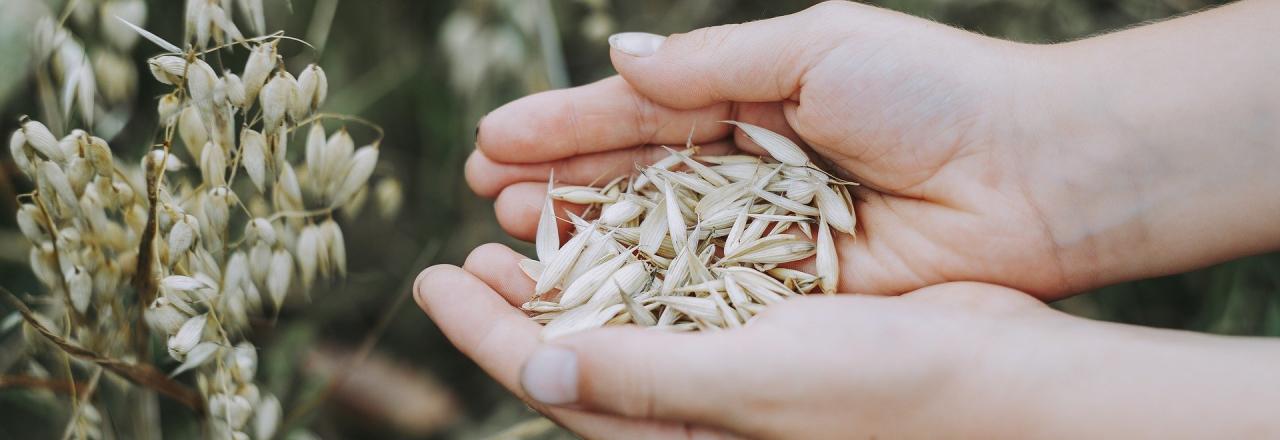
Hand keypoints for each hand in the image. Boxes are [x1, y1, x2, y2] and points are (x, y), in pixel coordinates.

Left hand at [414, 245, 1279, 438]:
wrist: (997, 378)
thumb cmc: (883, 392)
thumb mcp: (754, 382)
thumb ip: (644, 378)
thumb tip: (534, 361)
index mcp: (677, 435)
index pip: (553, 378)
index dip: (483, 331)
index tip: (429, 278)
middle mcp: (692, 407)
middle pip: (575, 346)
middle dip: (513, 298)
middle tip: (464, 246)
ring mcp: (728, 366)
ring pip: (622, 312)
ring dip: (571, 266)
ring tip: (525, 220)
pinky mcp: (764, 326)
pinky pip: (677, 288)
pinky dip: (639, 251)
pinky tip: (623, 215)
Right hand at [466, 1, 1076, 297]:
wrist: (1036, 172)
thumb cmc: (931, 90)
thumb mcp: (813, 48)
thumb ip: (708, 62)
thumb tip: (617, 55)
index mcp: (752, 96)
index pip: (638, 111)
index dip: (565, 125)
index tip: (493, 140)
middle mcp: (749, 166)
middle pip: (634, 176)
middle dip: (560, 181)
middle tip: (485, 193)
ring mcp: (766, 231)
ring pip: (657, 236)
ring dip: (586, 235)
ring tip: (515, 234)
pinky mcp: (793, 289)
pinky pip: (705, 288)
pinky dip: (647, 288)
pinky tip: (590, 286)